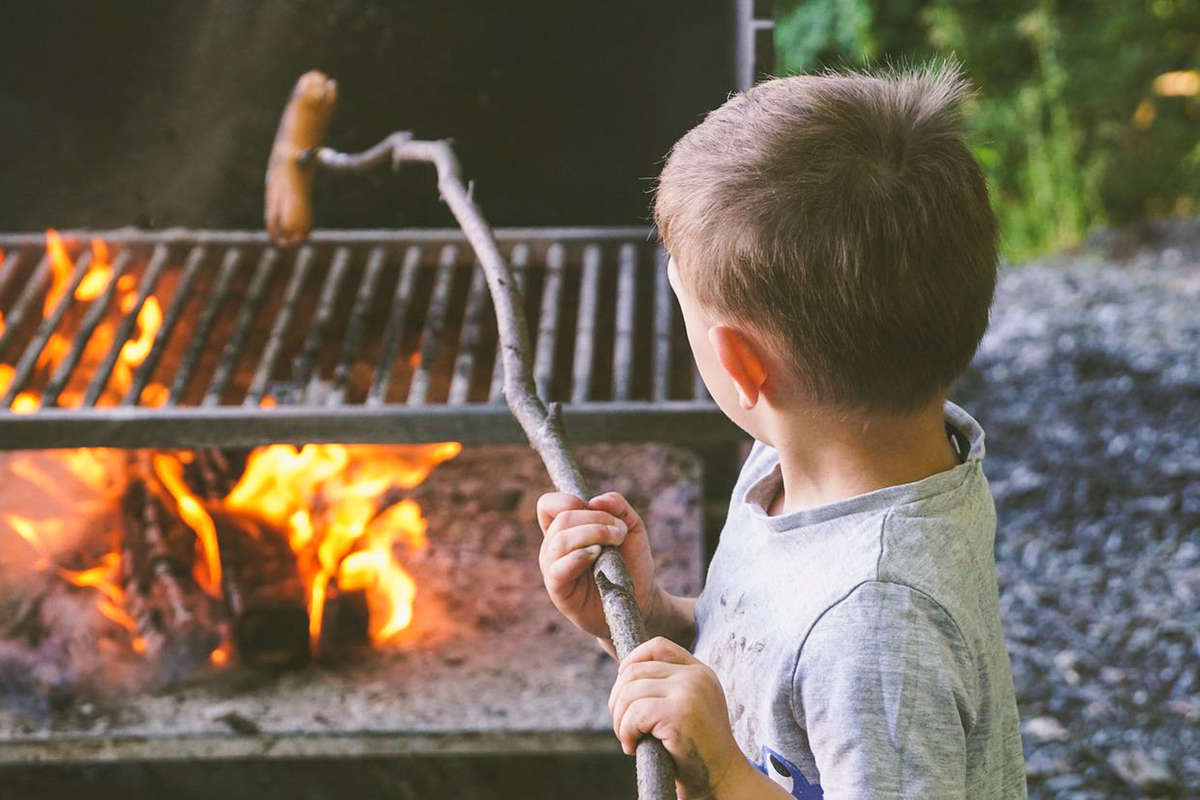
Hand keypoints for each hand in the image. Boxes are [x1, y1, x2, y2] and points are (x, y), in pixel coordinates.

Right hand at [537, 491, 660, 642]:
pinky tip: (597, 554)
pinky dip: (578, 557)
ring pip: (560, 540)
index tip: (596, 510)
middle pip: (561, 519)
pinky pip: (558, 569)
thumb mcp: (631, 527)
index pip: (549, 505)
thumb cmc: (631, 562)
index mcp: (564, 530)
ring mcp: (553, 569)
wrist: (640, 599)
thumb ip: (617, 506)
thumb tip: (595, 501)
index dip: (570, 500)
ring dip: (593, 534)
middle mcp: (553, 548)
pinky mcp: (559, 591)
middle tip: (620, 531)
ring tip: (616, 542)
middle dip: (595, 519)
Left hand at [609, 637, 745, 799]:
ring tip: (629, 739)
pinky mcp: (679, 713)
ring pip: (629, 692)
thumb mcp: (689, 706)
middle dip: (617, 699)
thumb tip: (623, 671)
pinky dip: (626, 732)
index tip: (622, 686)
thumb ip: (668, 685)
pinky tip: (633, 747)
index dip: (632, 660)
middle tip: (624, 726)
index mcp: (700, 672)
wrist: (722, 780)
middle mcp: (696, 677)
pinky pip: (634, 713)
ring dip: (619, 720)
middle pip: (634, 670)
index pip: (658, 646)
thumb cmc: (697, 750)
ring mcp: (689, 692)